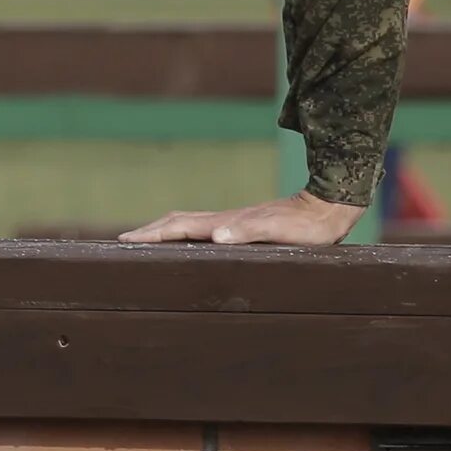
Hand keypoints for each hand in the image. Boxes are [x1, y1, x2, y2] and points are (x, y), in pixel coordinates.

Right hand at [119, 190, 364, 245]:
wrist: (327, 208)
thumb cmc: (306, 228)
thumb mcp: (279, 232)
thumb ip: (249, 231)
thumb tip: (216, 235)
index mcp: (227, 223)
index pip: (180, 227)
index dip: (153, 234)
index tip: (127, 240)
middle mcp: (225, 220)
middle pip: (177, 222)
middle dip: (149, 231)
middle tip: (124, 241)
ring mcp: (233, 221)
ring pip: (188, 223)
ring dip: (163, 230)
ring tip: (145, 240)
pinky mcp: (242, 225)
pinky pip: (203, 229)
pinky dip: (183, 233)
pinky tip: (187, 242)